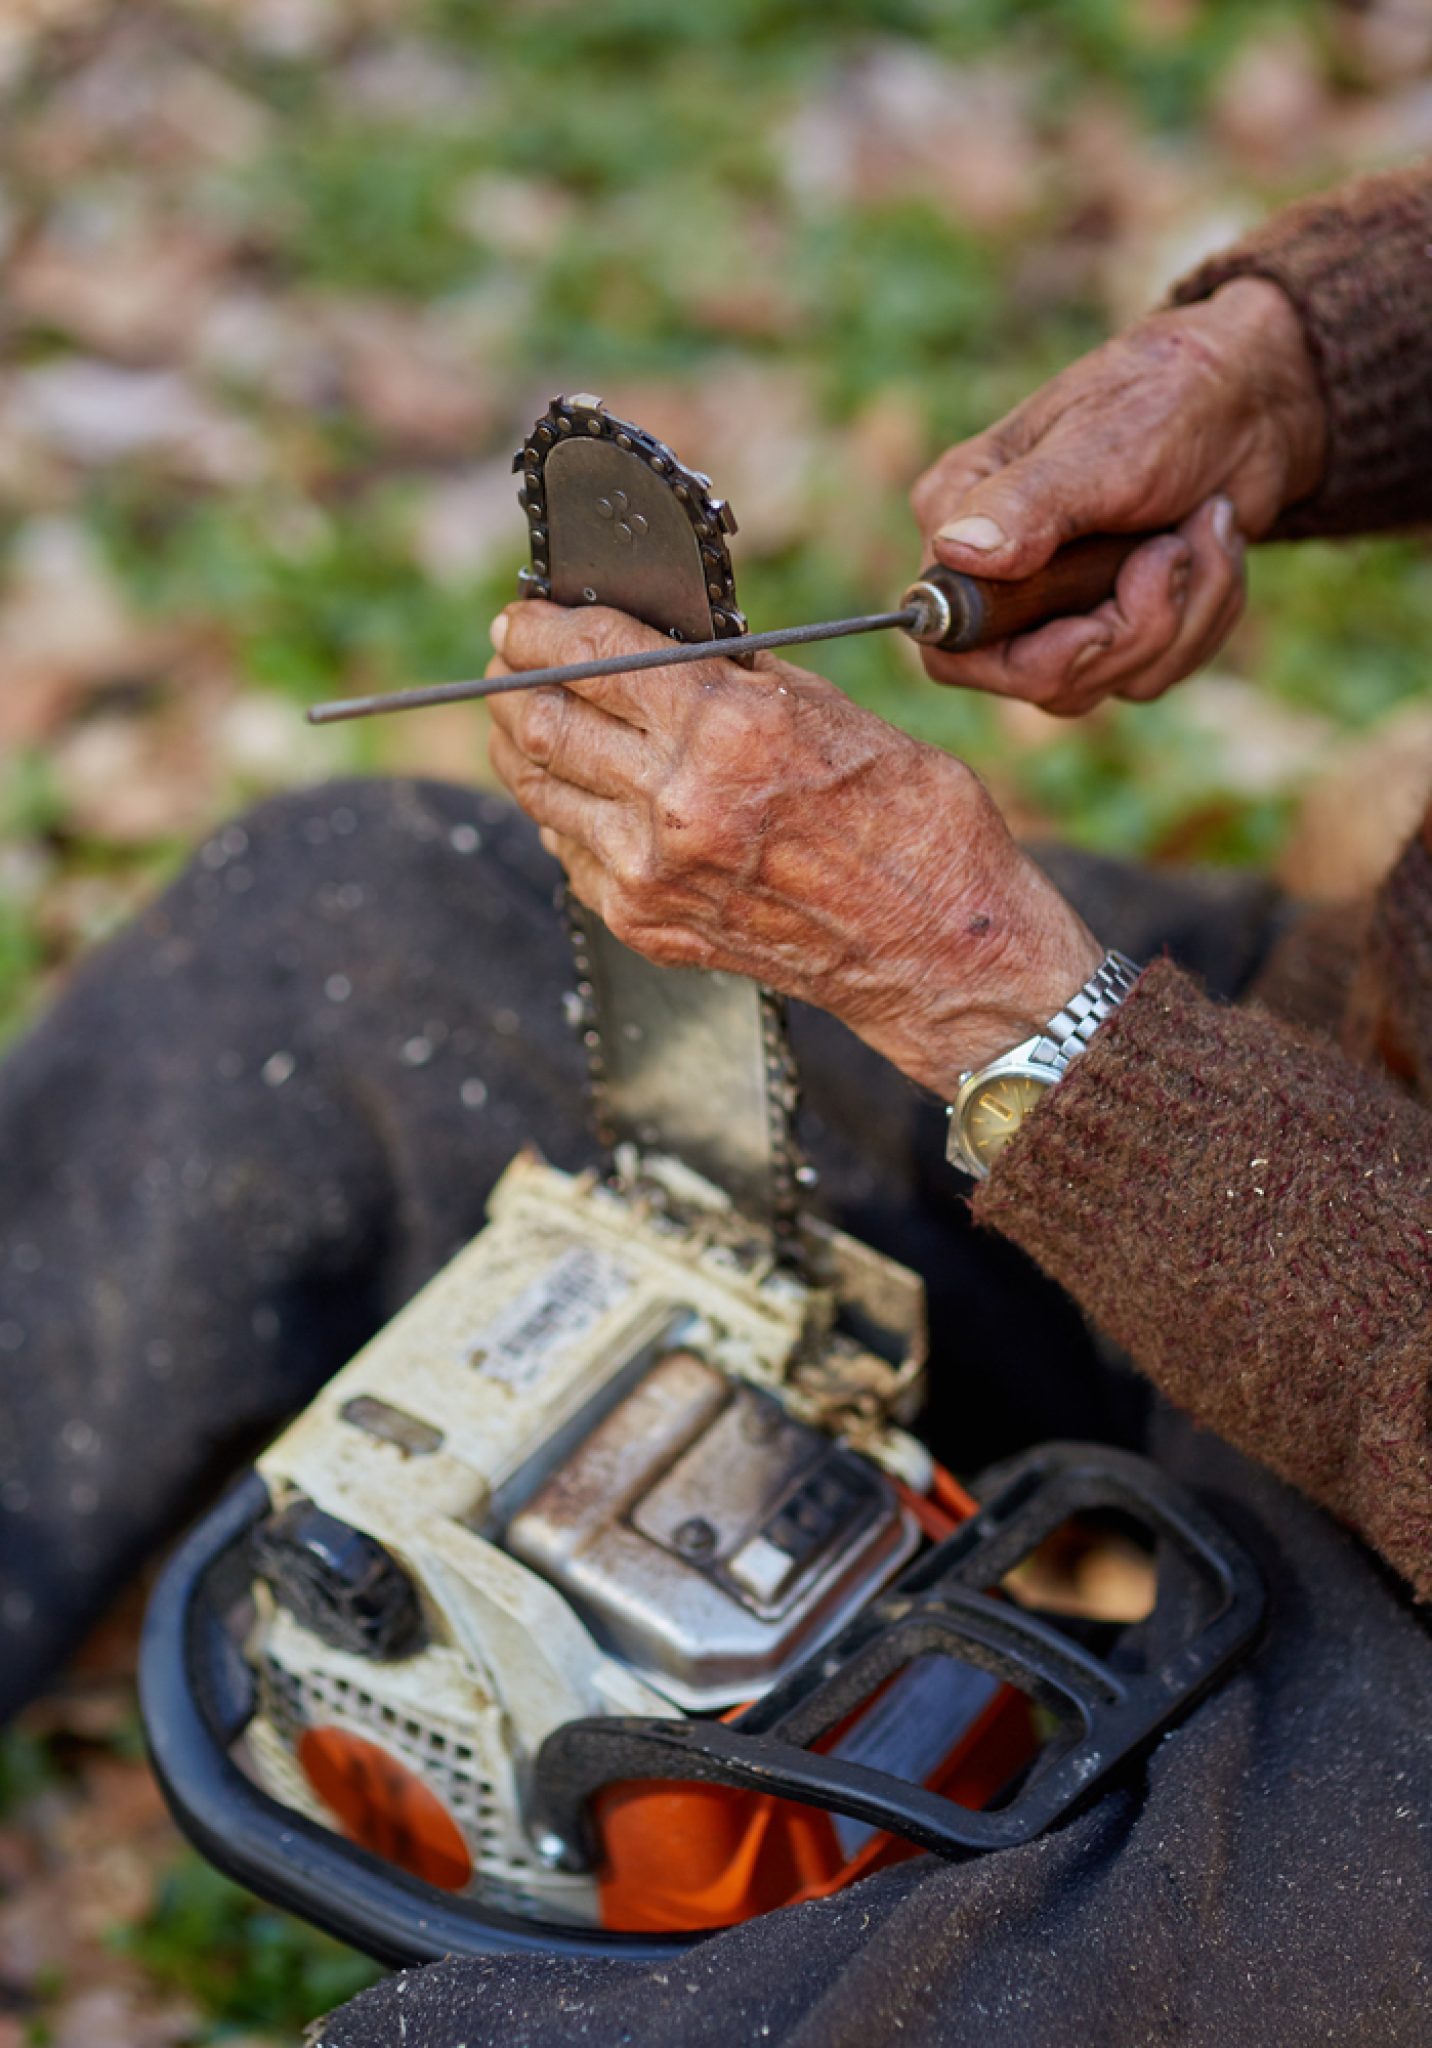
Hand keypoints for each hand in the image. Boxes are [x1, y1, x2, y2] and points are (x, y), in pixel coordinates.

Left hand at [486, 600, 1102, 1098]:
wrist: (937, 949)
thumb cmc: (913, 824)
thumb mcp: (833, 713)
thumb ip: (738, 677)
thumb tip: (666, 642)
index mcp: (728, 728)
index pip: (592, 655)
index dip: (541, 628)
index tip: (523, 617)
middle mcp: (676, 800)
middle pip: (544, 720)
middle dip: (512, 679)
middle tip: (507, 659)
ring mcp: (651, 871)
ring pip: (539, 788)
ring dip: (519, 743)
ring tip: (523, 718)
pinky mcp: (644, 923)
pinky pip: (569, 850)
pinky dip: (560, 811)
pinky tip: (574, 791)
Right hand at [910, 276, 1325, 714]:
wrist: (1248, 400)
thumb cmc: (1161, 399)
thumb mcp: (1098, 447)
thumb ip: (1026, 503)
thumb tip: (956, 550)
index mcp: (960, 524)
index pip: (952, 647)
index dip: (1023, 663)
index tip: (1097, 626)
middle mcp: (998, 581)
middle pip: (1042, 682)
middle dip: (1131, 630)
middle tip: (1173, 551)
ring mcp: (1058, 614)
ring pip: (1110, 683)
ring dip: (1184, 613)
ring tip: (1204, 527)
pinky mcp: (1116, 632)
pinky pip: (1155, 673)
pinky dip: (1205, 612)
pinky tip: (1210, 546)